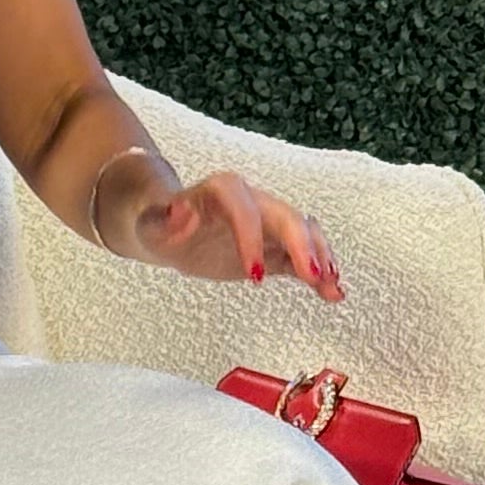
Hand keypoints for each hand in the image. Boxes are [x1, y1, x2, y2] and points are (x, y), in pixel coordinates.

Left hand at [125, 163, 343, 301]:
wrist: (168, 226)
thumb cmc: (158, 222)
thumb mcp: (151, 224)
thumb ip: (165, 220)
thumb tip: (182, 213)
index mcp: (223, 191)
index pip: (244, 209)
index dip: (253, 239)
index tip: (255, 275)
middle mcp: (253, 202)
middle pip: (285, 216)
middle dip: (302, 245)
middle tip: (312, 276)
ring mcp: (267, 225)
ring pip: (303, 233)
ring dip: (320, 257)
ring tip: (332, 285)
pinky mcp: (273, 248)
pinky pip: (302, 257)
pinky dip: (319, 273)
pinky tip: (333, 293)